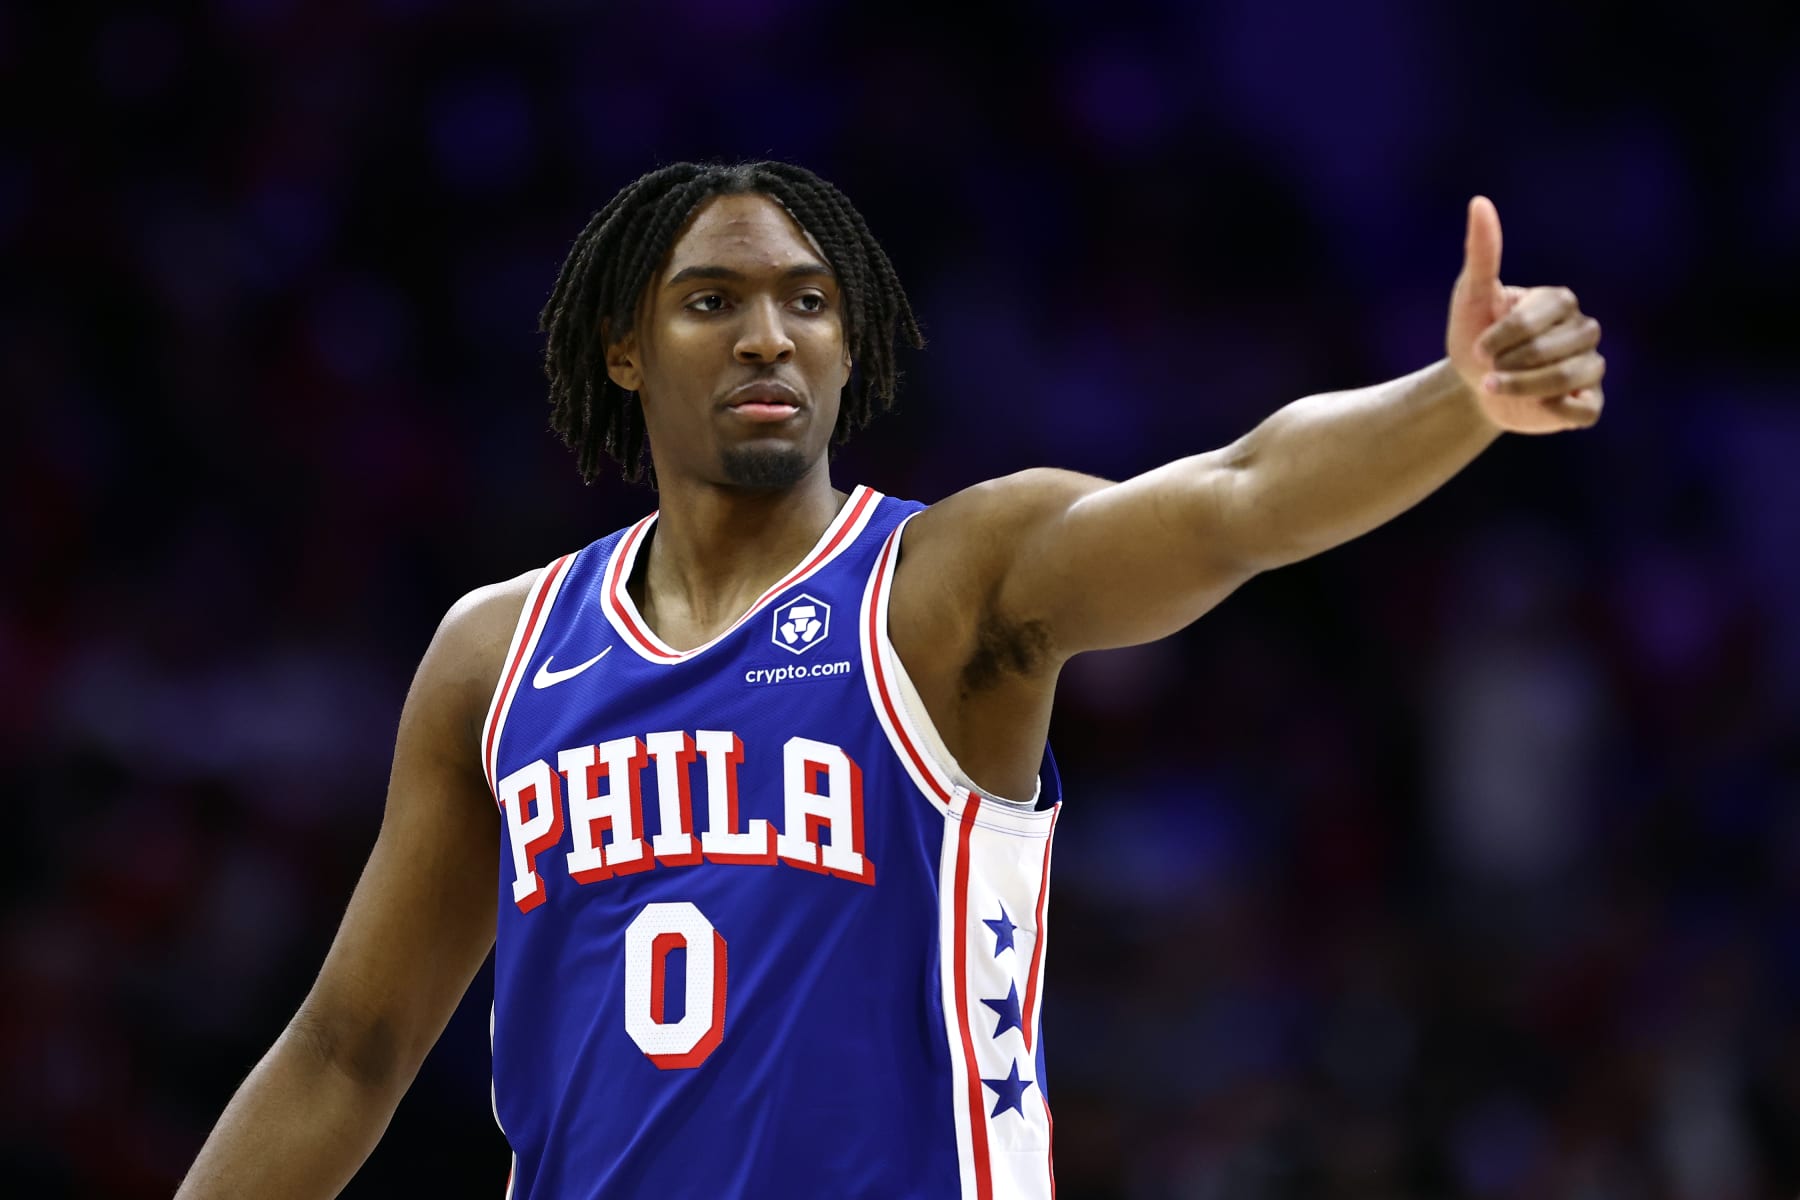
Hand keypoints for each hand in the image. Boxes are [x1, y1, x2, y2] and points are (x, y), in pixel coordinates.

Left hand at [1445, 196, 1605, 433]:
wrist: (1473, 386)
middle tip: (1486, 370)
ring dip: (1525, 387)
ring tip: (1494, 388)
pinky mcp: (1588, 401)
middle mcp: (1582, 329)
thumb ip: (1482, 253)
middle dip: (1512, 363)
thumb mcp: (1470, 296)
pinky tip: (1536, 407)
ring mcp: (1589, 366)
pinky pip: (1586, 409)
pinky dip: (1559, 410)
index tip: (1476, 350)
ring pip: (1570, 378)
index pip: (1539, 317)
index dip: (1502, 337)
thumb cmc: (1474, 334)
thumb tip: (1479, 202)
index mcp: (1559, 301)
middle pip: (1557, 349)